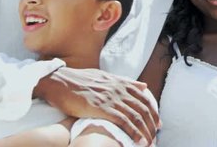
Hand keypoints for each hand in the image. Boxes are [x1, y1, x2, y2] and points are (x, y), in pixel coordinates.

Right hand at [34, 67, 158, 144]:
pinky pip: (123, 121)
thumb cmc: (79, 80)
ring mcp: (111, 98)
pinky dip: (133, 132)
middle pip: (142, 108)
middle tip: (155, 135)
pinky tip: (137, 140)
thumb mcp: (105, 77)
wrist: (59, 81)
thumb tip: (143, 86)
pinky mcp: (101, 107)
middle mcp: (119, 89)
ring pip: (135, 116)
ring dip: (144, 130)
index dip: (153, 111)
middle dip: (151, 123)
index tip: (157, 121)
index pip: (144, 98)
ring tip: (149, 141)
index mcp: (120, 82)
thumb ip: (125, 82)